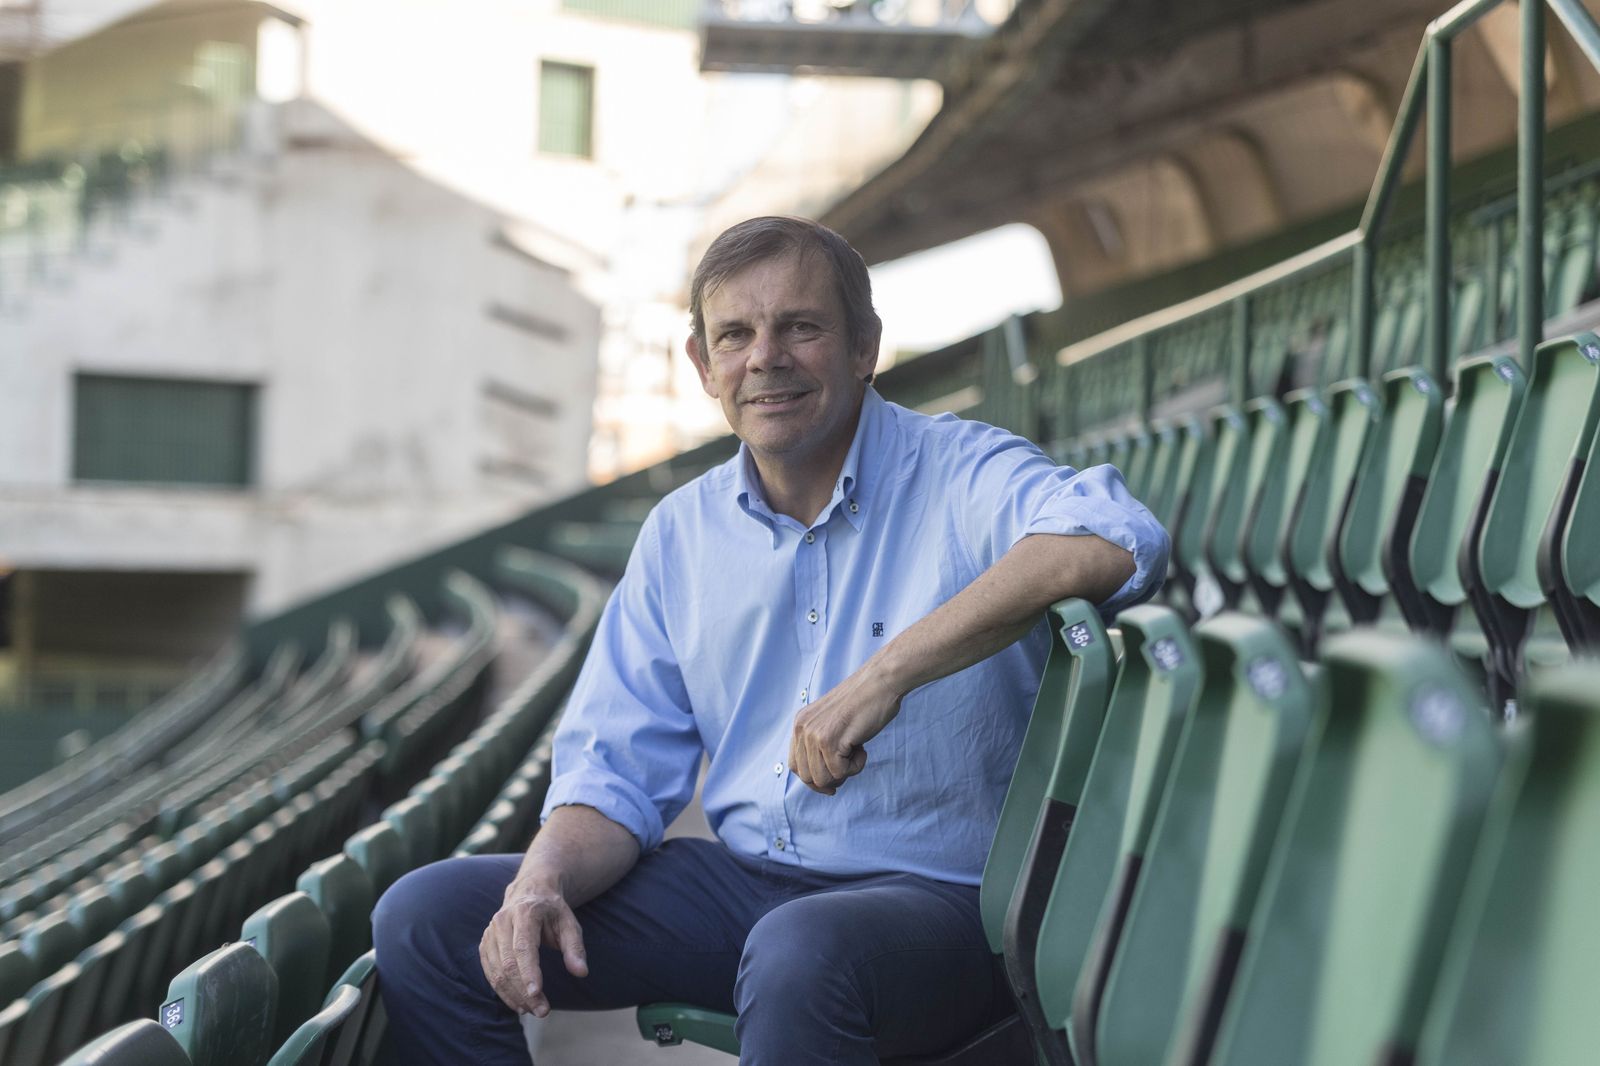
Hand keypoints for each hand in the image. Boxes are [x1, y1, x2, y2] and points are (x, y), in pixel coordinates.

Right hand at [479, 879, 588, 1016]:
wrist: (529, 891)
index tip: (537, 995)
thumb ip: (575, 947)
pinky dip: (502, 990)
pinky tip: (517, 1003)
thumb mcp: (569, 922)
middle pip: (509, 963)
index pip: (523, 947)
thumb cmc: (552, 910)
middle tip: (542, 1011)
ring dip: (512, 995)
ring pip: (497, 971)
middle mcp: (503, 921)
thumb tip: (581, 972)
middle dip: (523, 991)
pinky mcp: (485, 943)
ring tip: (531, 1010)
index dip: (528, 973)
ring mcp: (490, 932)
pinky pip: (489, 972)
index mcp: (525, 912)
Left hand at [789, 662, 902, 794]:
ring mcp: (814, 735)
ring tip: (856, 750)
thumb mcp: (831, 722)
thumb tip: (819, 780)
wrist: (879, 683)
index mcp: (800, 723)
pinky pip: (840, 773)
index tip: (832, 782)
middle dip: (831, 778)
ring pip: (822, 779)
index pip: (795, 765)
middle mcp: (802, 729)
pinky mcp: (830, 741)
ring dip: (845, 772)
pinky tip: (862, 747)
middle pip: (807, 777)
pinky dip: (856, 766)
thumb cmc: (863, 703)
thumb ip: (819, 742)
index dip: (813, 779)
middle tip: (849, 762)